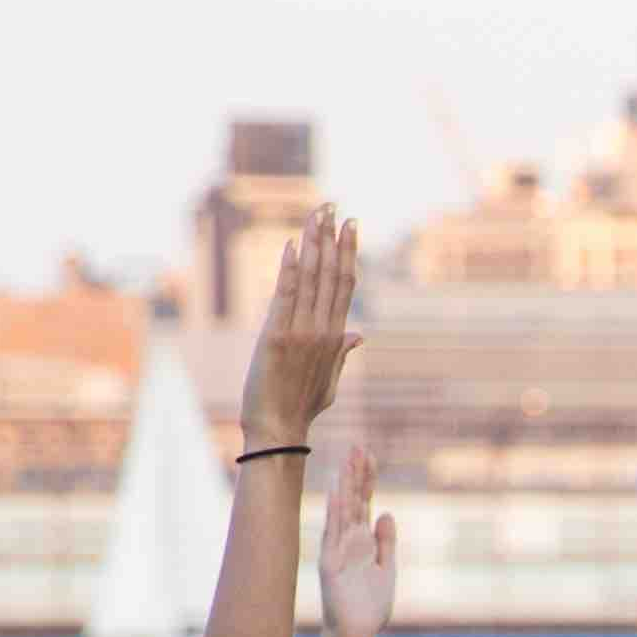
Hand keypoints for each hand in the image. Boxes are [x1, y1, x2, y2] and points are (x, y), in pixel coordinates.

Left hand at [240, 206, 362, 447]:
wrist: (278, 429)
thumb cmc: (301, 406)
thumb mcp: (328, 380)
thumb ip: (342, 352)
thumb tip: (359, 335)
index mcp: (335, 337)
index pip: (346, 285)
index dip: (348, 252)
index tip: (350, 226)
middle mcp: (322, 330)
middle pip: (331, 275)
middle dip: (332, 238)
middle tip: (332, 206)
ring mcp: (301, 332)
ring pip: (311, 279)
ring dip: (312, 243)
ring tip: (316, 214)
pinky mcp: (277, 336)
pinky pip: (285, 295)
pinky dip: (289, 268)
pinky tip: (292, 244)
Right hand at [316, 433, 397, 636]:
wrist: (358, 635)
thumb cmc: (370, 605)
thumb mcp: (386, 568)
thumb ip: (386, 541)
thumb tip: (386, 512)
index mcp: (362, 541)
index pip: (364, 503)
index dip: (367, 479)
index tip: (370, 454)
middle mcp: (348, 541)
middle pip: (352, 501)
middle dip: (355, 474)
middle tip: (357, 445)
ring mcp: (337, 550)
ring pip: (342, 512)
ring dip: (344, 486)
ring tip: (346, 460)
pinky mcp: (330, 564)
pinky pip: (332, 534)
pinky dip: (334, 512)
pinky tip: (336, 491)